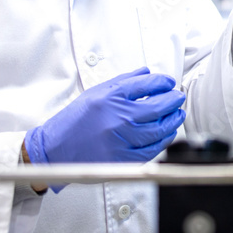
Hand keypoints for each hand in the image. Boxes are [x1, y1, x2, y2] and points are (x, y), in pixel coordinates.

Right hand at [24, 68, 184, 181]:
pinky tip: (167, 134)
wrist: (54, 150)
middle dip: (173, 100)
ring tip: (177, 114)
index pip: (146, 85)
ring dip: (173, 120)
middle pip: (158, 107)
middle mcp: (117, 118)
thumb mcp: (95, 93)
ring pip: (159, 130)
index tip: (168, 82)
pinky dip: (164, 141)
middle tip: (178, 97)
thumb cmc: (74, 121)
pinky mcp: (123, 160)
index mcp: (109, 98)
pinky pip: (152, 150)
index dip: (162, 82)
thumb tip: (146, 72)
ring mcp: (121, 140)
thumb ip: (123, 82)